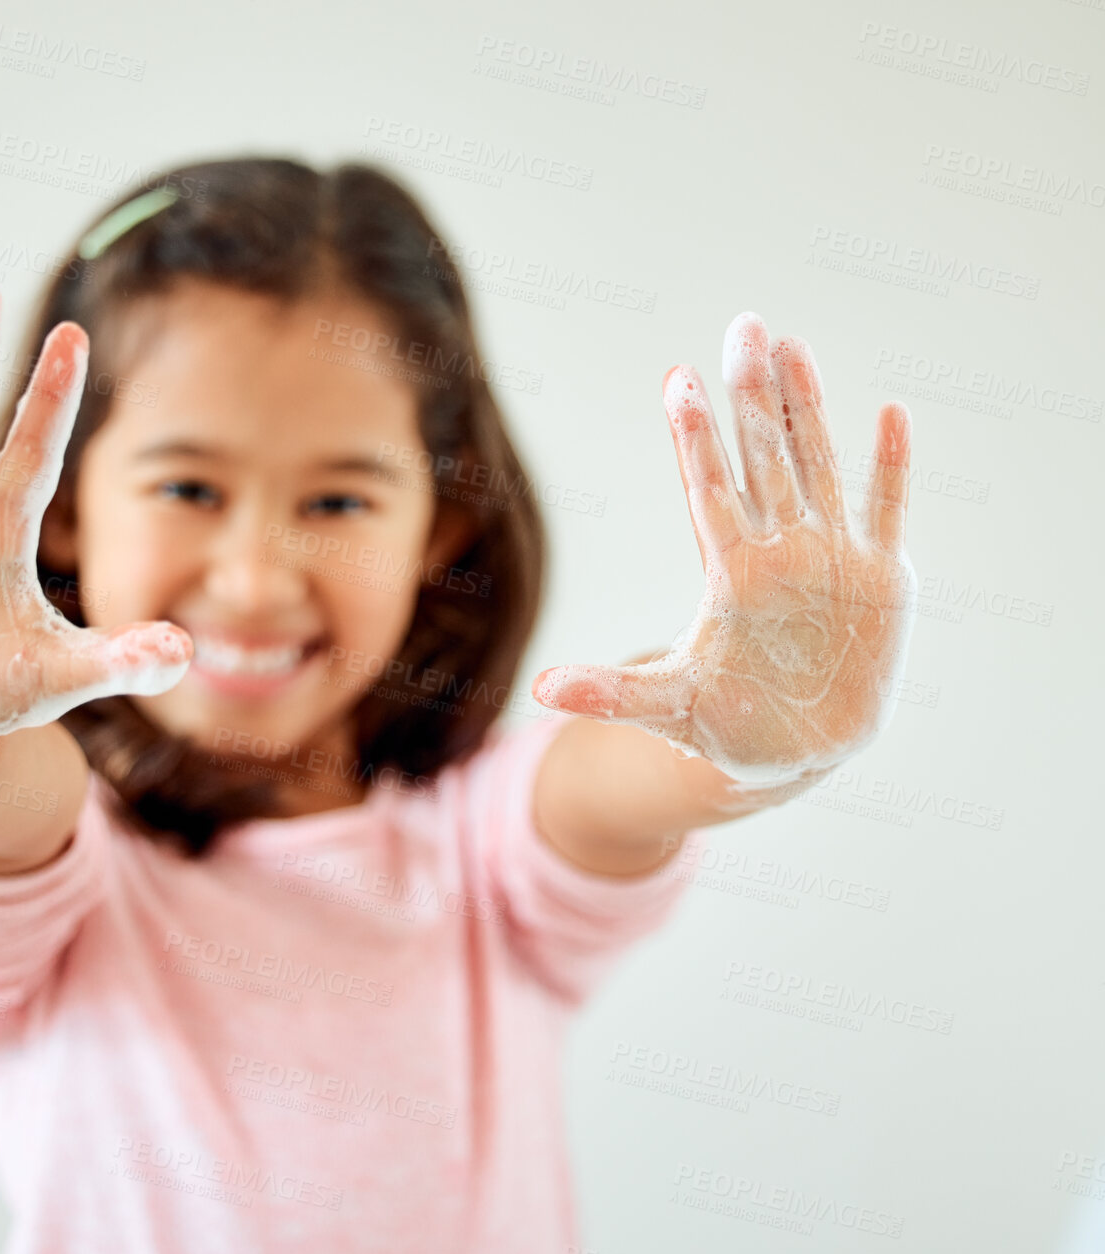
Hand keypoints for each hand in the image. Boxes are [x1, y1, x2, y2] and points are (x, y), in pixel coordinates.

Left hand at [532, 312, 916, 792]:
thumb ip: (612, 692)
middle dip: (754, 397)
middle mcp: (779, 553)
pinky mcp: (881, 580)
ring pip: (819, 468)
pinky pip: (886, 512)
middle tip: (744, 326)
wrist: (797, 749)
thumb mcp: (668, 708)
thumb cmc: (727, 724)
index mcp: (731, 576)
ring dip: (808, 410)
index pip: (708, 493)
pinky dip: (891, 470)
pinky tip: (891, 415)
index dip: (696, 440)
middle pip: (764, 461)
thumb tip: (541, 691)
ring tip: (792, 347)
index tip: (677, 381)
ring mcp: (831, 560)